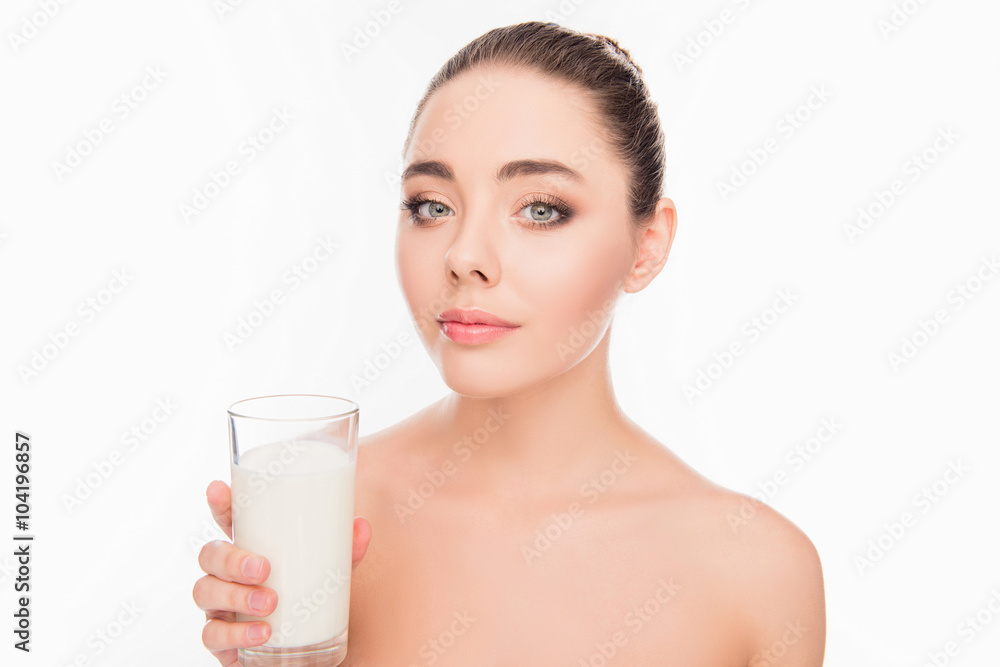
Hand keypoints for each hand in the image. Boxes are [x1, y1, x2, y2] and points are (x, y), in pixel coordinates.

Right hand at [192, 480, 371, 666]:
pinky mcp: (220, 640)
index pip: (228, 522)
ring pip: (204, 591)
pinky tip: (263, 632)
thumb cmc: (307, 602)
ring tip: (270, 602)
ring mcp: (219, 607)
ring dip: (235, 595)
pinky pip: (212, 635)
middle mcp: (227, 576)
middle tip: (263, 568)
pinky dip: (237, 633)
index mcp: (249, 550)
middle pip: (210, 555)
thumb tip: (362, 525)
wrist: (302, 654)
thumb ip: (344, 552)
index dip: (220, 505)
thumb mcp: (328, 575)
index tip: (218, 488)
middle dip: (232, 559)